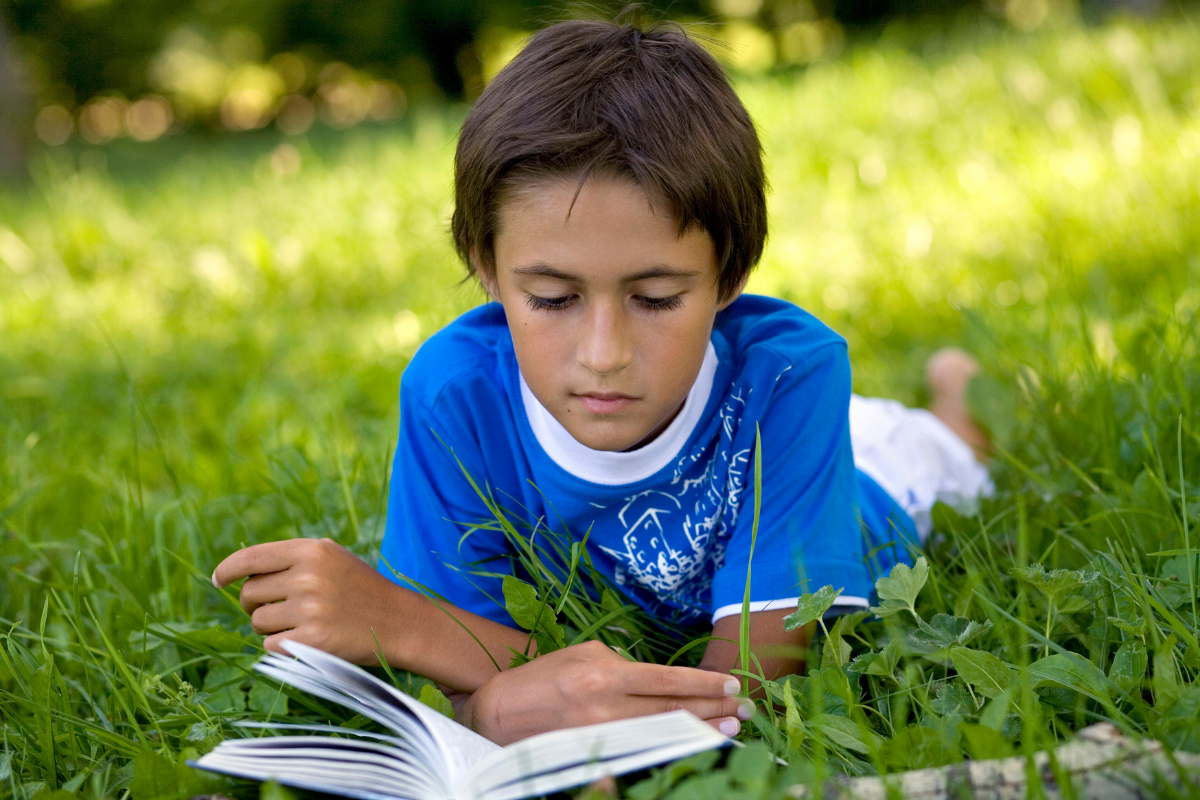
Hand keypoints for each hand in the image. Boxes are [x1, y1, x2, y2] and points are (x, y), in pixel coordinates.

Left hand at [213, 538, 407, 663]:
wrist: (400, 622)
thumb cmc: (360, 590)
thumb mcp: (332, 559)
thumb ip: (291, 560)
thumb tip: (239, 574)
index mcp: (312, 550)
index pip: (251, 558)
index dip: (227, 570)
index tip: (218, 581)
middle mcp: (309, 576)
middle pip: (250, 594)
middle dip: (256, 605)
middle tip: (280, 610)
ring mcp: (311, 609)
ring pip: (258, 622)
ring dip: (270, 628)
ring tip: (301, 624)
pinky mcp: (312, 641)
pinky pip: (270, 646)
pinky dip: (282, 647)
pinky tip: (308, 640)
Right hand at [455, 640, 751, 744]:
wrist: (498, 713)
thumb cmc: (544, 677)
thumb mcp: (582, 654)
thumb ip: (622, 663)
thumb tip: (658, 679)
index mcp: (605, 673)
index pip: (667, 680)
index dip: (705, 683)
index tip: (732, 684)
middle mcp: (606, 706)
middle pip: (672, 710)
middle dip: (713, 709)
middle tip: (744, 709)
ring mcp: (602, 737)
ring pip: (663, 734)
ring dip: (700, 731)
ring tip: (730, 729)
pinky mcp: (595, 756)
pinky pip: (642, 752)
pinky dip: (671, 747)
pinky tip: (691, 746)